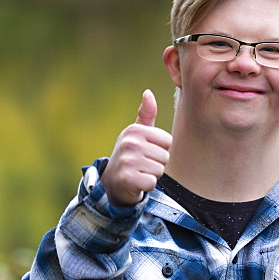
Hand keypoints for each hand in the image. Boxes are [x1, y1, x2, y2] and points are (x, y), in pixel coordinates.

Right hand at [102, 89, 172, 206]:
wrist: (111, 182)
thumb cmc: (130, 155)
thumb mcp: (137, 134)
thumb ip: (146, 114)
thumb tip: (148, 92)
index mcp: (134, 130)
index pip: (167, 141)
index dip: (160, 149)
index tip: (146, 152)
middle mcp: (129, 143)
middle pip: (165, 156)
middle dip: (156, 164)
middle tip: (142, 165)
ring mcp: (127, 161)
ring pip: (160, 170)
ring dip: (151, 175)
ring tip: (138, 172)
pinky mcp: (128, 178)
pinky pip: (152, 183)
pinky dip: (146, 186)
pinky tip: (136, 183)